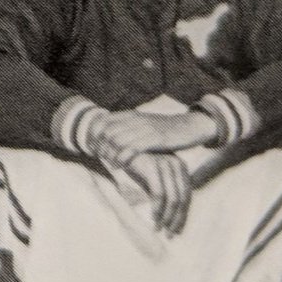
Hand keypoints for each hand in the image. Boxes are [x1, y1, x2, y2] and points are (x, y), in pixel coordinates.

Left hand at [91, 110, 212, 167]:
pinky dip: (123, 158)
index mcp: (131, 114)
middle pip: (106, 132)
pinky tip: (122, 166)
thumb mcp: (144, 124)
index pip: (103, 121)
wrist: (189, 126)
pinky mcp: (155, 139)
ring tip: (111, 164)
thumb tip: (110, 137)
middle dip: (100, 146)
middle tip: (100, 159)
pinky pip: (133, 148)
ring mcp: (145, 128)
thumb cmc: (165, 129)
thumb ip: (129, 128)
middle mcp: (135, 119)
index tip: (92, 147)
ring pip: (117, 140)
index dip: (93, 134)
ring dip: (110, 154)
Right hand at [122, 151, 193, 236]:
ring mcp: (164, 164)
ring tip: (161, 229)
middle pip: (182, 198)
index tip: (177, 229)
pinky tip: (154, 219)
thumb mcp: (154, 177)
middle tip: (170, 234)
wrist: (116, 146)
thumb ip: (165, 191)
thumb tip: (172, 217)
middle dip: (177, 219)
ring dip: (167, 217)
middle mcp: (176, 163)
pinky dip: (158, 209)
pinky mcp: (152, 166)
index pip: (187, 195)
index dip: (183, 214)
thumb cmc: (136, 164)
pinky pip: (159, 194)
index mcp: (180, 166)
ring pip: (172, 198)